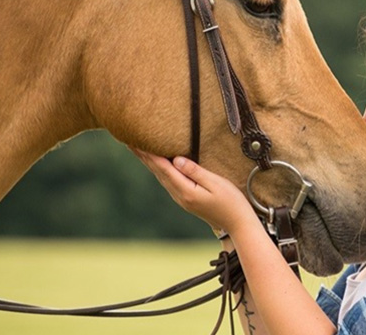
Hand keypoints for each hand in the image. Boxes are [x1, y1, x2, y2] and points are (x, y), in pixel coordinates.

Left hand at [133, 150, 259, 234]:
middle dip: (143, 156)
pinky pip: (167, 180)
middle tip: (128, 141)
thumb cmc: (231, 202)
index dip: (149, 154)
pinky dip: (158, 169)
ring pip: (160, 177)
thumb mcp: (216, 183)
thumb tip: (175, 160)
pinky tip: (156, 164)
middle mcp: (179, 196)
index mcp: (185, 191)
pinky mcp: (186, 199)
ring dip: (148, 162)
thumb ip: (195, 171)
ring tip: (138, 149)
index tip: (136, 141)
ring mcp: (182, 198)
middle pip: (157, 172)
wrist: (237, 224)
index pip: (163, 168)